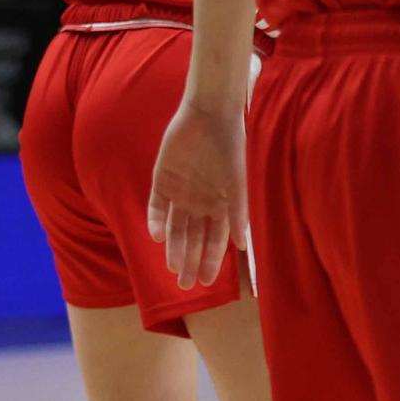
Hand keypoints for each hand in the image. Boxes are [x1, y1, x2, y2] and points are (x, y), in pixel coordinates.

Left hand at [147, 100, 245, 289]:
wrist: (210, 114)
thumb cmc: (230, 146)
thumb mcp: (238, 182)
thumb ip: (238, 212)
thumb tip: (244, 245)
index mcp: (220, 203)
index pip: (214, 239)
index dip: (210, 260)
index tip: (206, 282)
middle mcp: (199, 202)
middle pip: (193, 238)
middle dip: (190, 261)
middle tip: (186, 286)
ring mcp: (179, 192)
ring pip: (175, 228)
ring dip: (173, 248)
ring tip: (172, 270)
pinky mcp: (161, 180)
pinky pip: (156, 206)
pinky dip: (156, 221)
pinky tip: (157, 237)